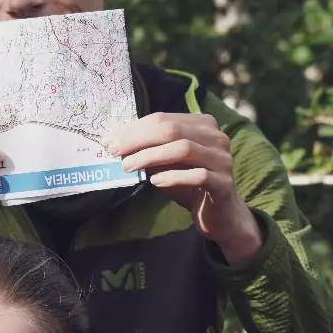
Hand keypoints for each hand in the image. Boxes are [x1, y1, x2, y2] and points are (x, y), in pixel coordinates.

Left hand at [104, 113, 262, 263]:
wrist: (219, 214)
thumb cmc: (189, 184)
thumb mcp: (166, 163)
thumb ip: (148, 149)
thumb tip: (115, 142)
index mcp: (202, 124)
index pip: (163, 119)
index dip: (134, 129)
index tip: (109, 141)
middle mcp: (216, 137)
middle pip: (172, 130)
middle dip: (138, 139)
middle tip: (114, 151)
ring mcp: (222, 159)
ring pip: (183, 149)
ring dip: (150, 156)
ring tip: (128, 166)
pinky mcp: (224, 183)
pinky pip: (198, 176)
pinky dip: (173, 177)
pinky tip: (155, 182)